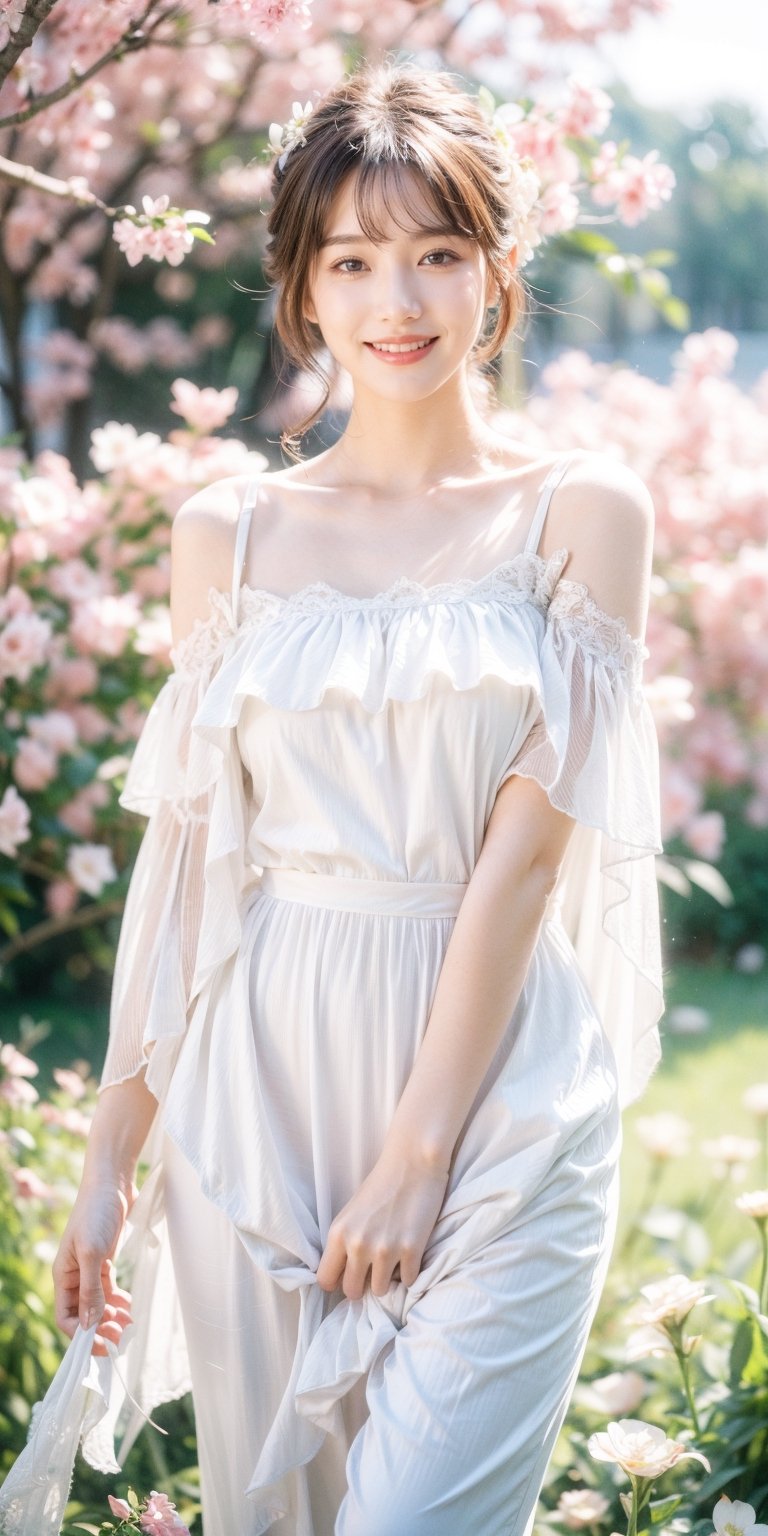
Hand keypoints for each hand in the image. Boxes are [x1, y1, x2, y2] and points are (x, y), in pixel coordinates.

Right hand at [53, 1179, 135, 1357]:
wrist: (111, 1184)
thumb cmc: (96, 1213)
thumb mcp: (92, 1252)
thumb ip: (91, 1289)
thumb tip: (89, 1325)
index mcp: (64, 1277)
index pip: (66, 1317)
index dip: (82, 1336)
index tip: (103, 1345)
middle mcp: (75, 1277)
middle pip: (83, 1315)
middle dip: (100, 1329)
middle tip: (122, 1338)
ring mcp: (90, 1270)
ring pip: (98, 1305)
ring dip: (111, 1318)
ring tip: (129, 1325)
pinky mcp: (105, 1262)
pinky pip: (109, 1291)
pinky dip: (118, 1302)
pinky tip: (129, 1306)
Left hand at [315, 1148, 449, 1300]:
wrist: (413, 1161)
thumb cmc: (382, 1183)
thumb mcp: (351, 1212)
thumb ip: (345, 1242)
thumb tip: (345, 1273)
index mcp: (338, 1234)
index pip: (325, 1280)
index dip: (336, 1281)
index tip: (348, 1276)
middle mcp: (358, 1246)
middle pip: (352, 1291)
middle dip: (361, 1285)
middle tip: (372, 1271)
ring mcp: (385, 1250)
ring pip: (380, 1291)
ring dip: (386, 1280)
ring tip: (392, 1262)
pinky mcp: (412, 1251)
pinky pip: (408, 1282)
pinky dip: (409, 1273)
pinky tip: (410, 1255)